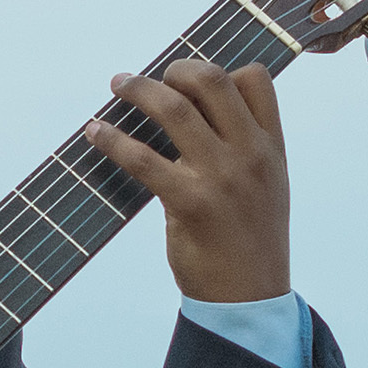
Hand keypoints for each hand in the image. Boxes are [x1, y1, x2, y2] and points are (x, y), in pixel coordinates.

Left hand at [95, 57, 290, 302]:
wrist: (249, 299)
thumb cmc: (250, 242)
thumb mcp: (266, 186)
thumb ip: (242, 148)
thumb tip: (195, 113)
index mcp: (271, 147)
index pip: (255, 80)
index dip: (221, 68)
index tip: (191, 81)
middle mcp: (250, 154)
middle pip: (212, 80)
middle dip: (174, 68)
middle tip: (147, 78)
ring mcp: (221, 177)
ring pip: (174, 109)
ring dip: (137, 90)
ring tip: (118, 86)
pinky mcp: (190, 202)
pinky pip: (143, 158)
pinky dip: (112, 140)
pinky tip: (96, 133)